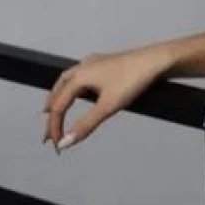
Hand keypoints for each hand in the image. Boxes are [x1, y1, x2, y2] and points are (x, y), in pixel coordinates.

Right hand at [41, 46, 169, 150]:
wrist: (156, 60)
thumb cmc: (133, 80)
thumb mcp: (108, 106)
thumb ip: (85, 125)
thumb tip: (65, 142)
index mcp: (79, 76)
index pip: (58, 106)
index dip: (55, 127)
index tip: (57, 145)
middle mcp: (82, 67)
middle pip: (57, 92)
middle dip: (51, 115)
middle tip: (48, 134)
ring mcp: (93, 63)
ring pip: (66, 82)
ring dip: (58, 99)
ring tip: (53, 114)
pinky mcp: (103, 63)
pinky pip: (78, 77)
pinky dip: (71, 89)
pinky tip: (78, 94)